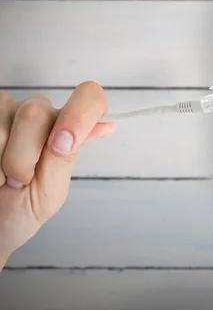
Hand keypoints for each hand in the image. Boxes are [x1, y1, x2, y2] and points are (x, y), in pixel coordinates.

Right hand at [0, 81, 114, 267]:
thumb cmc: (19, 212)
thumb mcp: (49, 192)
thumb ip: (67, 156)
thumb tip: (105, 125)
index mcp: (66, 130)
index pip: (89, 98)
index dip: (79, 115)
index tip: (62, 146)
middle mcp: (39, 115)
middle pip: (36, 112)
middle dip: (23, 156)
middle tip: (19, 180)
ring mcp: (7, 112)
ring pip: (5, 122)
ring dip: (1, 160)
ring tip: (0, 176)